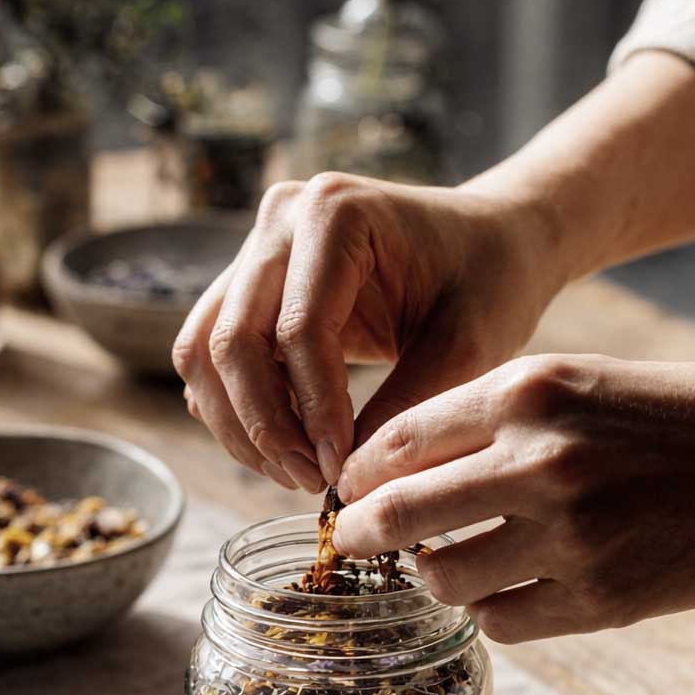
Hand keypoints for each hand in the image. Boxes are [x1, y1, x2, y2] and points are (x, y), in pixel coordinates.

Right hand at [172, 170, 556, 491]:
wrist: (491, 243)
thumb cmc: (489, 281)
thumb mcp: (470, 345)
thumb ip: (407, 406)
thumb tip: (348, 478)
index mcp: (336, 213)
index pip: (299, 330)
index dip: (313, 412)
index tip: (341, 470)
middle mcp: (281, 220)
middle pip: (232, 341)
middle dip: (265, 426)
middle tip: (311, 481)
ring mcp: (256, 249)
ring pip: (204, 352)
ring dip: (239, 424)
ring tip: (296, 472)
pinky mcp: (247, 286)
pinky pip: (211, 357)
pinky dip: (235, 410)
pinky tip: (286, 446)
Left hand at [332, 354, 694, 641]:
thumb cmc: (686, 414)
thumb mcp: (585, 383)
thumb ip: (494, 420)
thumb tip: (400, 473)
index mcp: (530, 389)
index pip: (395, 439)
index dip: (356, 475)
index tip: (347, 492)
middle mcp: (541, 460)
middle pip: (395, 514)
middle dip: (359, 534)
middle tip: (352, 543)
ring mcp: (571, 536)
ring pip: (441, 577)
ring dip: (433, 575)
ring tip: (452, 563)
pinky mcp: (601, 600)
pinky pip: (498, 622)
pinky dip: (490, 611)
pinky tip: (510, 590)